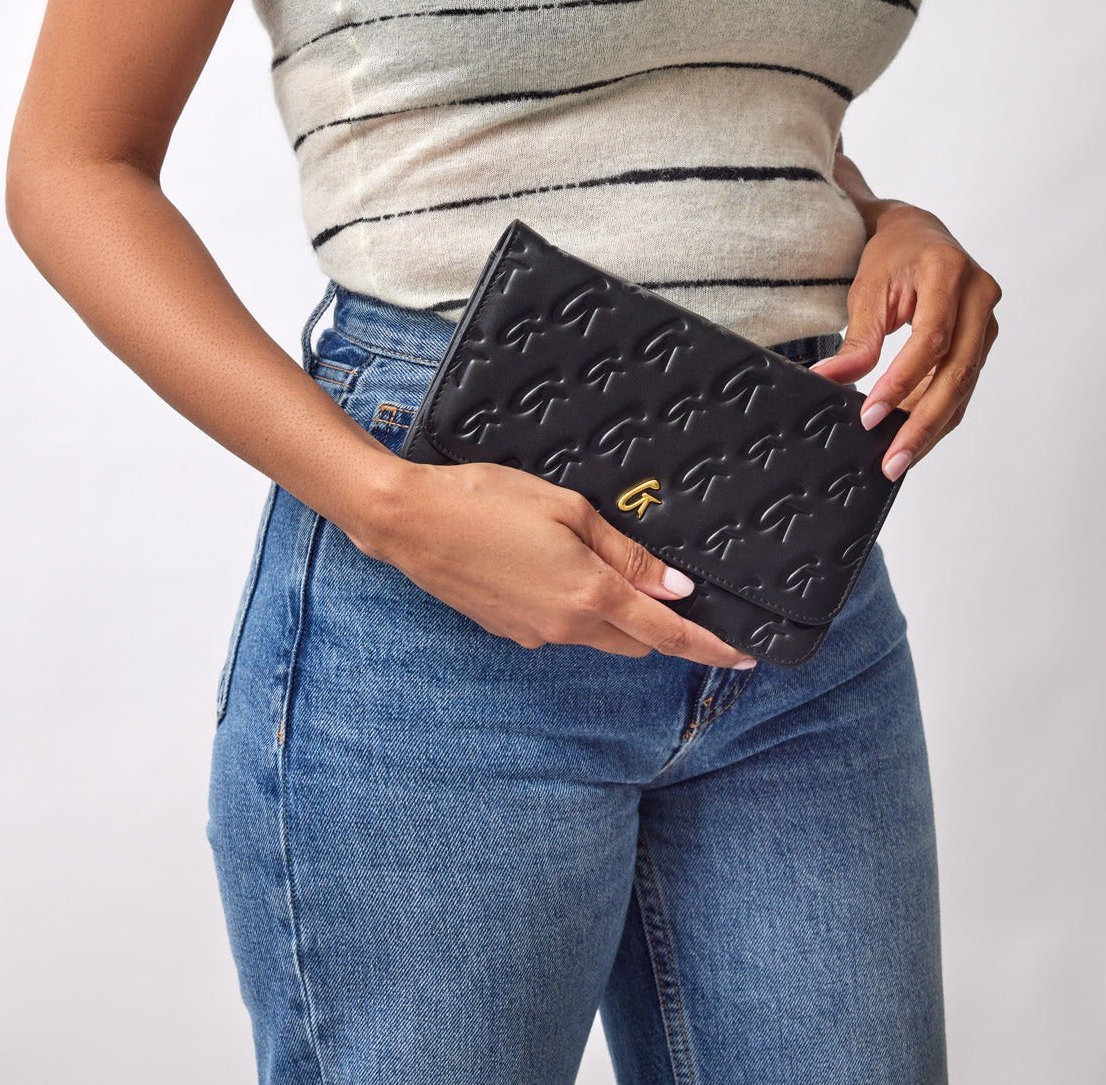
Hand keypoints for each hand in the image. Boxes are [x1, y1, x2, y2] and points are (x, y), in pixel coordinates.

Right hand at [353, 459, 757, 668]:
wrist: (409, 521)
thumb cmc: (485, 500)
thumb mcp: (566, 511)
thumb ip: (625, 554)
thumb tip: (673, 589)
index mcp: (588, 594)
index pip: (667, 635)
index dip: (710, 647)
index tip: (744, 654)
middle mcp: (565, 626)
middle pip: (636, 644)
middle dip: (665, 630)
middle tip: (681, 597)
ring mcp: (534, 634)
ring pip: (599, 638)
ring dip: (619, 619)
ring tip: (611, 571)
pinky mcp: (509, 630)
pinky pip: (561, 630)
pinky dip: (579, 612)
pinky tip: (560, 571)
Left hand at [808, 204, 1001, 480]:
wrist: (918, 234)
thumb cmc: (890, 257)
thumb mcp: (867, 289)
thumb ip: (857, 338)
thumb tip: (831, 379)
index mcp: (949, 273)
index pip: (931, 340)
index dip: (902, 382)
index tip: (870, 416)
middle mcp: (980, 296)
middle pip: (957, 372)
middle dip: (922, 423)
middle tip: (892, 461)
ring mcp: (988, 319)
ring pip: (964, 386)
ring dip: (932, 427)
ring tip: (900, 459)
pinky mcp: (983, 339)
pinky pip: (963, 384)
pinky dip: (938, 413)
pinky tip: (914, 438)